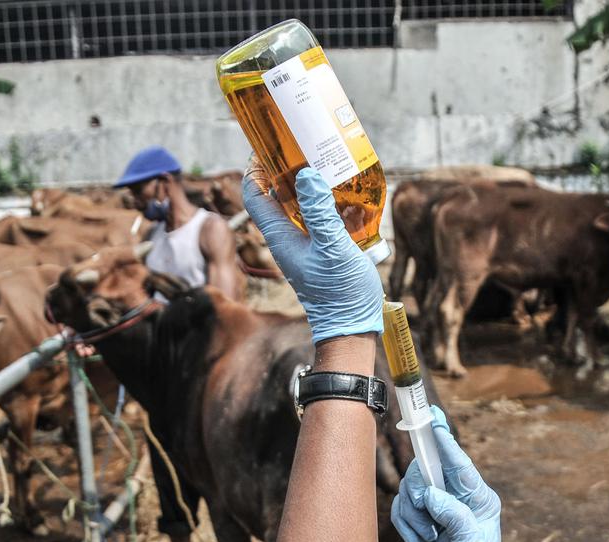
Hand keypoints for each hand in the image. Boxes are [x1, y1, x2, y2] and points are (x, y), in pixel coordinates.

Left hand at [242, 163, 382, 342]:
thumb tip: (306, 176)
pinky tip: (350, 196)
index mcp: (281, 237)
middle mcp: (288, 239)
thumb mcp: (333, 248)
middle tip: (307, 147)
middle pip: (278, 196)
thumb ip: (320, 213)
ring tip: (330, 165)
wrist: (352, 327)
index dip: (255, 170)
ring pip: (301, 207)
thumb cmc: (340, 293)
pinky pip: (321, 220)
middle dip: (289, 171)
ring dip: (312, 186)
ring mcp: (305, 246)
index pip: (255, 197)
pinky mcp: (323, 251)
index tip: (268, 147)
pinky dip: (330, 205)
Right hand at [391, 406, 522, 541]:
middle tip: (424, 509)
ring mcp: (437, 504)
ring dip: (412, 514)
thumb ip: (455, 516)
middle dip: (419, 489)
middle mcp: (456, 495)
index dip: (444, 440)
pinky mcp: (420, 516)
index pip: (459, 461)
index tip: (433, 419)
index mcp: (477, 496)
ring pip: (410, 488)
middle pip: (426, 469)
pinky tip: (421, 541)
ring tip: (428, 536)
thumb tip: (432, 495)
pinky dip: (405, 524)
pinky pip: (400, 507)